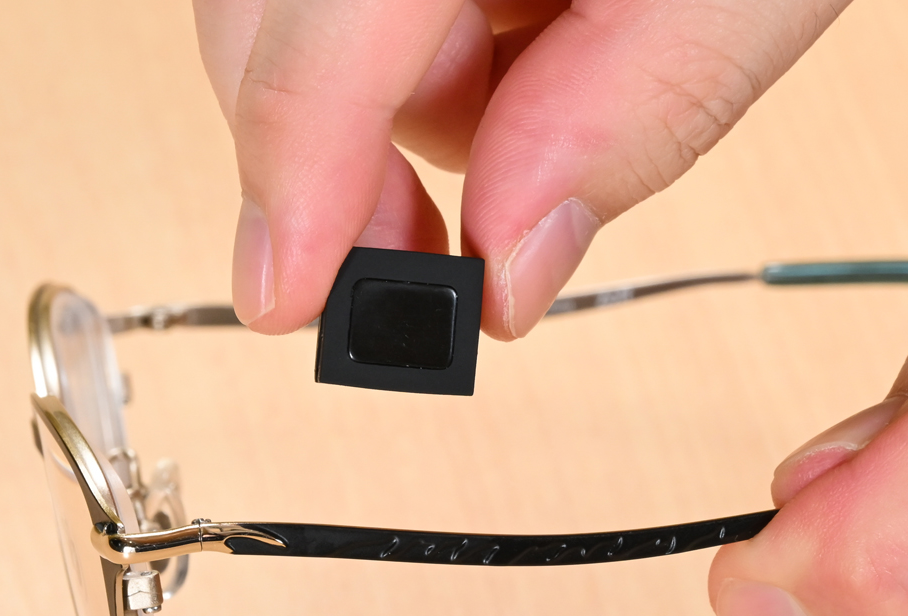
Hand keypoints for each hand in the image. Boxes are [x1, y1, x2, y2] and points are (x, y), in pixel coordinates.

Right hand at [192, 0, 848, 335]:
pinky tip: (521, 33)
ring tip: (540, 79)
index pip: (328, 29)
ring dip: (409, 103)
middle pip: (272, 32)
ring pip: (310, 32)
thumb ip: (635, 117)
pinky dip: (429, 58)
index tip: (291, 295)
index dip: (296, 174)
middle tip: (445, 249)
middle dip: (353, 158)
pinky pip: (357, 9)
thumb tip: (512, 260)